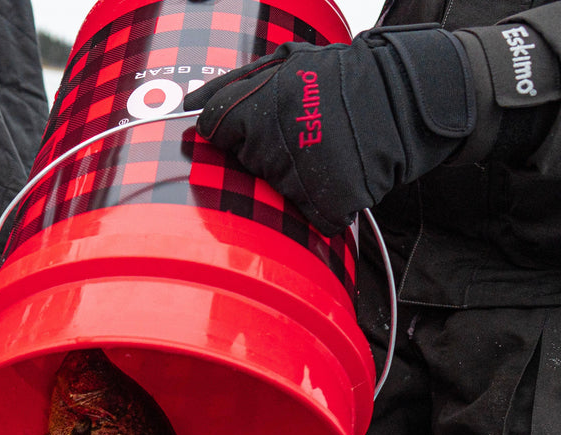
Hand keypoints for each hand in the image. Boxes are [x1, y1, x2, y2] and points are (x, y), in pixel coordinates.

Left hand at [184, 26, 476, 235]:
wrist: (403, 98)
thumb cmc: (338, 80)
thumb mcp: (283, 64)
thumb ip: (231, 86)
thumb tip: (187, 107)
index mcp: (261, 102)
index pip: (215, 127)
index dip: (233, 126)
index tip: (255, 120)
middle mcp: (277, 139)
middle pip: (246, 161)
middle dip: (266, 149)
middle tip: (302, 129)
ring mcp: (302, 174)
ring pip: (277, 190)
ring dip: (296, 176)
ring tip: (324, 147)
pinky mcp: (329, 202)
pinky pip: (312, 214)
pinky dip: (323, 202)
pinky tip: (338, 173)